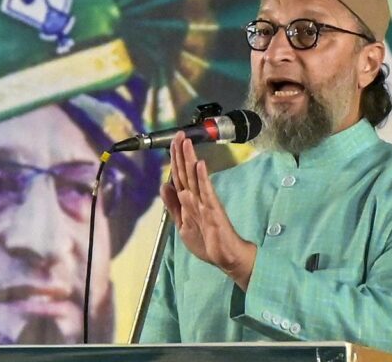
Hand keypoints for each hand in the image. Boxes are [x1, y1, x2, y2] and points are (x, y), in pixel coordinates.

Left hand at [161, 131, 256, 289]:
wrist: (227, 257)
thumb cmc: (208, 241)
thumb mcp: (183, 225)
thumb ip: (173, 206)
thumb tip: (164, 185)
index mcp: (188, 201)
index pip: (179, 176)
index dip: (175, 159)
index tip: (173, 142)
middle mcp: (197, 198)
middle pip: (186, 172)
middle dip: (181, 153)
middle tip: (179, 134)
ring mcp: (205, 203)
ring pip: (194, 178)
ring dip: (190, 159)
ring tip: (186, 142)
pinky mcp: (213, 211)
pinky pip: (207, 192)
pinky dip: (203, 178)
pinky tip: (200, 165)